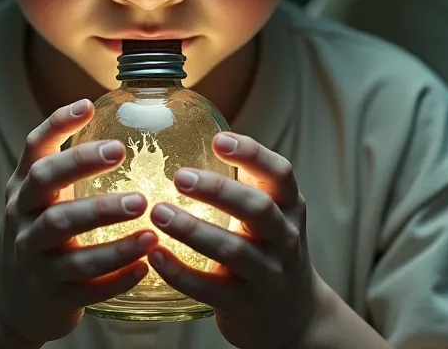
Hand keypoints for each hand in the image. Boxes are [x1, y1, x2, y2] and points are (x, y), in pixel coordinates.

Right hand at [0, 100, 158, 344]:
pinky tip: (145, 267)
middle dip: (84, 169)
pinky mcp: (52, 296)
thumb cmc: (38, 234)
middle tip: (123, 156)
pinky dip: (116, 278)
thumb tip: (123, 123)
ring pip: (69, 246)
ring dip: (113, 240)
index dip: (57, 124)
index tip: (89, 105)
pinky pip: (86, 288)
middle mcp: (22, 220)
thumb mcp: (40, 199)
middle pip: (46, 188)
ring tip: (151, 231)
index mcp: (24, 189)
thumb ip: (68, 168)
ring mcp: (35, 260)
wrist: (7, 300)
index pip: (34, 149)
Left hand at [144, 133, 329, 348]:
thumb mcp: (271, 214)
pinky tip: (154, 255)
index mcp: (289, 207)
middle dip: (218, 190)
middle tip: (179, 176)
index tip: (218, 140)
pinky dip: (180, 272)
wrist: (293, 314)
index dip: (252, 154)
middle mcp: (284, 238)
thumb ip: (245, 182)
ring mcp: (267, 274)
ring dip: (192, 230)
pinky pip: (210, 289)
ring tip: (157, 213)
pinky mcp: (245, 304)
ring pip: (233, 251)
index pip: (280, 174)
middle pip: (258, 209)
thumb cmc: (268, 250)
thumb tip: (190, 133)